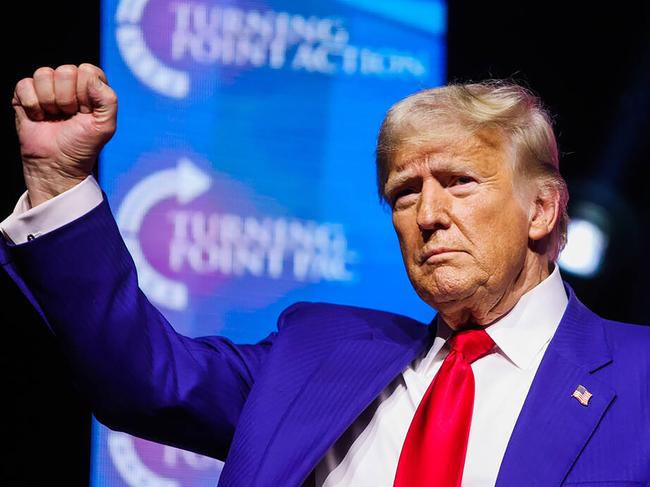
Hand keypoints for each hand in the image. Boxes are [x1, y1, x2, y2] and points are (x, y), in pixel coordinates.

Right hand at [13, 63, 116, 206]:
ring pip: (43, 74)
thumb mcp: (105, 126)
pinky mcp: (25, 94)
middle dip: (67, 99)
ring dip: (49, 102)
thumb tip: (91, 78)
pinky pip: (25, 84)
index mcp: (91, 87)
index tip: (85, 112)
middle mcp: (69, 84)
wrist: (57, 164)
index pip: (87, 71)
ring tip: (54, 117)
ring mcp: (46, 87)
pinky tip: (39, 117)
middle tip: (68, 116)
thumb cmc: (82, 145)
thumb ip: (108, 100)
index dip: (85, 93)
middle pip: (65, 71)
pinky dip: (32, 105)